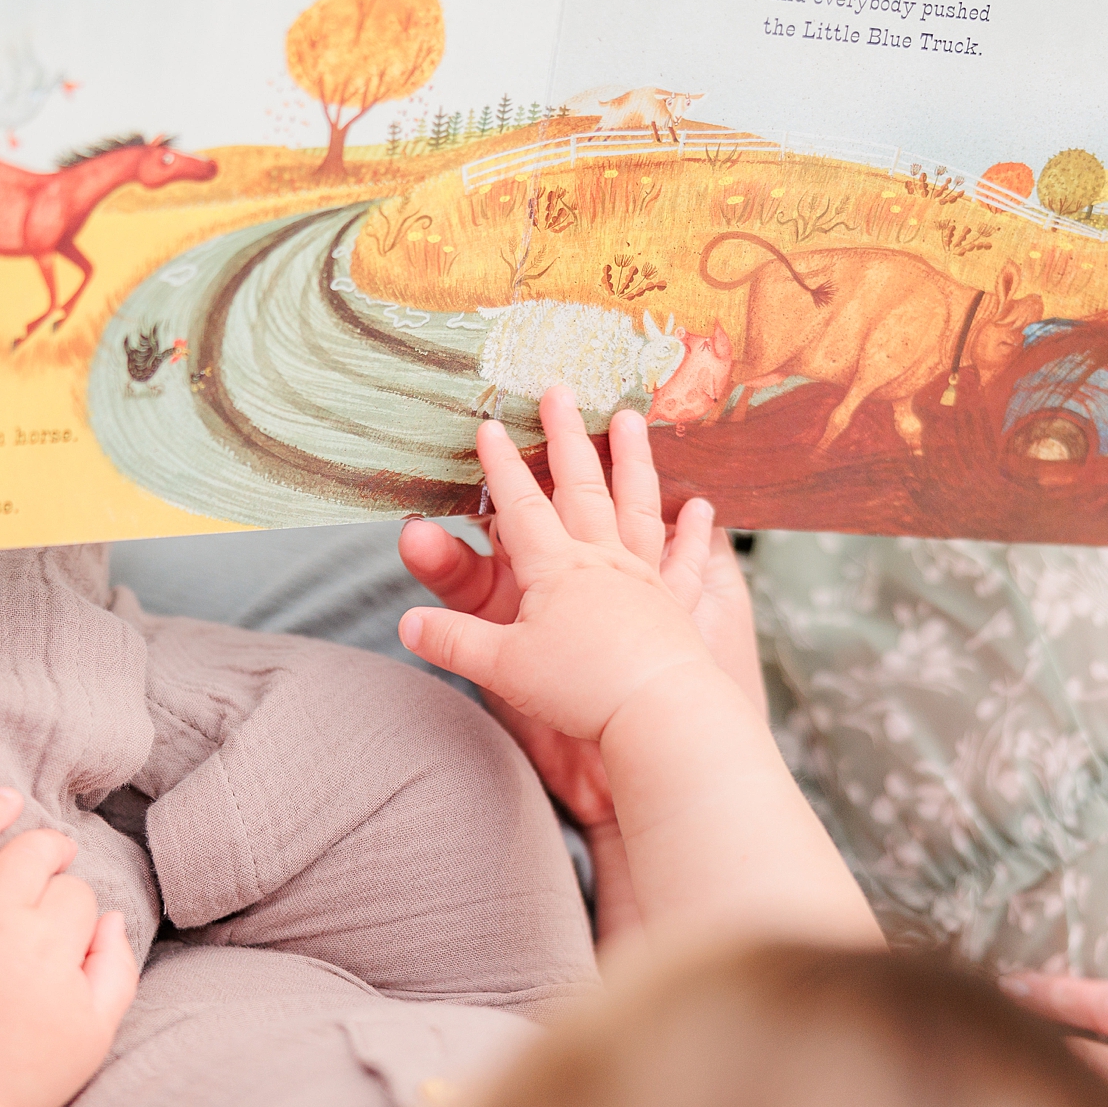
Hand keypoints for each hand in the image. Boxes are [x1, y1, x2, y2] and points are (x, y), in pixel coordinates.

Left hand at [0, 790, 138, 1106]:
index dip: (77, 903)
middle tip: (56, 852)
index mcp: (46, 942)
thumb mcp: (97, 1031)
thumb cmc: (24, 1076)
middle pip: (27, 854)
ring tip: (3, 798)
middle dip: (50, 847)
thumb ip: (116, 968)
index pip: (73, 892)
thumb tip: (111, 917)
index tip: (71, 925)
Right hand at [398, 391, 717, 744]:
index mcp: (555, 569)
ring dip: (632, 459)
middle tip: (560, 391)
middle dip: (565, 436)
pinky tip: (701, 508)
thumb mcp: (501, 667)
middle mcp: (601, 560)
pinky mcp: (675, 605)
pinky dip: (693, 533)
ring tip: (631, 419)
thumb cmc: (579, 690)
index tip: (489, 426)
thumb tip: (405, 623)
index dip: (500, 466)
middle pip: (580, 486)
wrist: (657, 714)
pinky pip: (685, 561)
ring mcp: (643, 577)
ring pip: (635, 504)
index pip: (520, 506)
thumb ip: (452, 642)